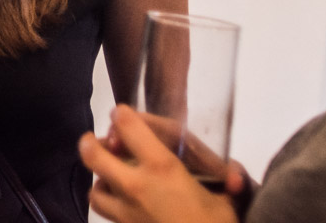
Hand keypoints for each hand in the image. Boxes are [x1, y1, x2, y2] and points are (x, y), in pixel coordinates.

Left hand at [79, 105, 239, 222]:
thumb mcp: (226, 202)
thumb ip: (224, 183)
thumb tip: (235, 177)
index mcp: (162, 168)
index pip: (129, 128)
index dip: (122, 116)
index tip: (121, 114)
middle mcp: (136, 186)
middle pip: (94, 156)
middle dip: (90, 144)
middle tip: (93, 140)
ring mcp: (126, 212)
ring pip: (95, 190)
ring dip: (99, 181)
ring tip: (108, 178)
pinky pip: (106, 214)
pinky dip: (109, 205)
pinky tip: (121, 205)